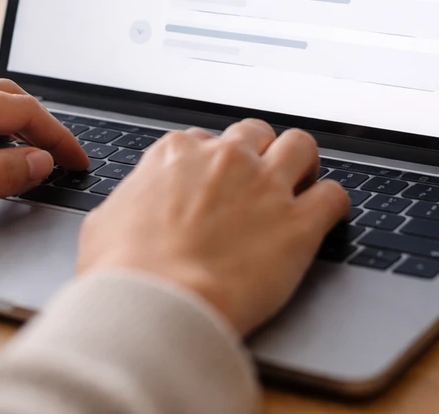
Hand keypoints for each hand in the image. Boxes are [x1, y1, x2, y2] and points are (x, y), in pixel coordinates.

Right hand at [77, 120, 347, 335]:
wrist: (155, 305)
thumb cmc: (123, 271)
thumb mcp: (104, 222)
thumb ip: (130, 202)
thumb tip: (130, 208)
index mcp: (176, 154)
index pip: (205, 140)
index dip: (212, 164)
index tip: (215, 184)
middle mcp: (225, 159)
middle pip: (255, 134)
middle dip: (259, 154)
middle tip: (258, 183)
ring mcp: (264, 187)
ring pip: (302, 146)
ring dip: (303, 164)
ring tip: (302, 184)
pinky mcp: (298, 224)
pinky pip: (334, 196)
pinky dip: (333, 205)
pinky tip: (326, 219)